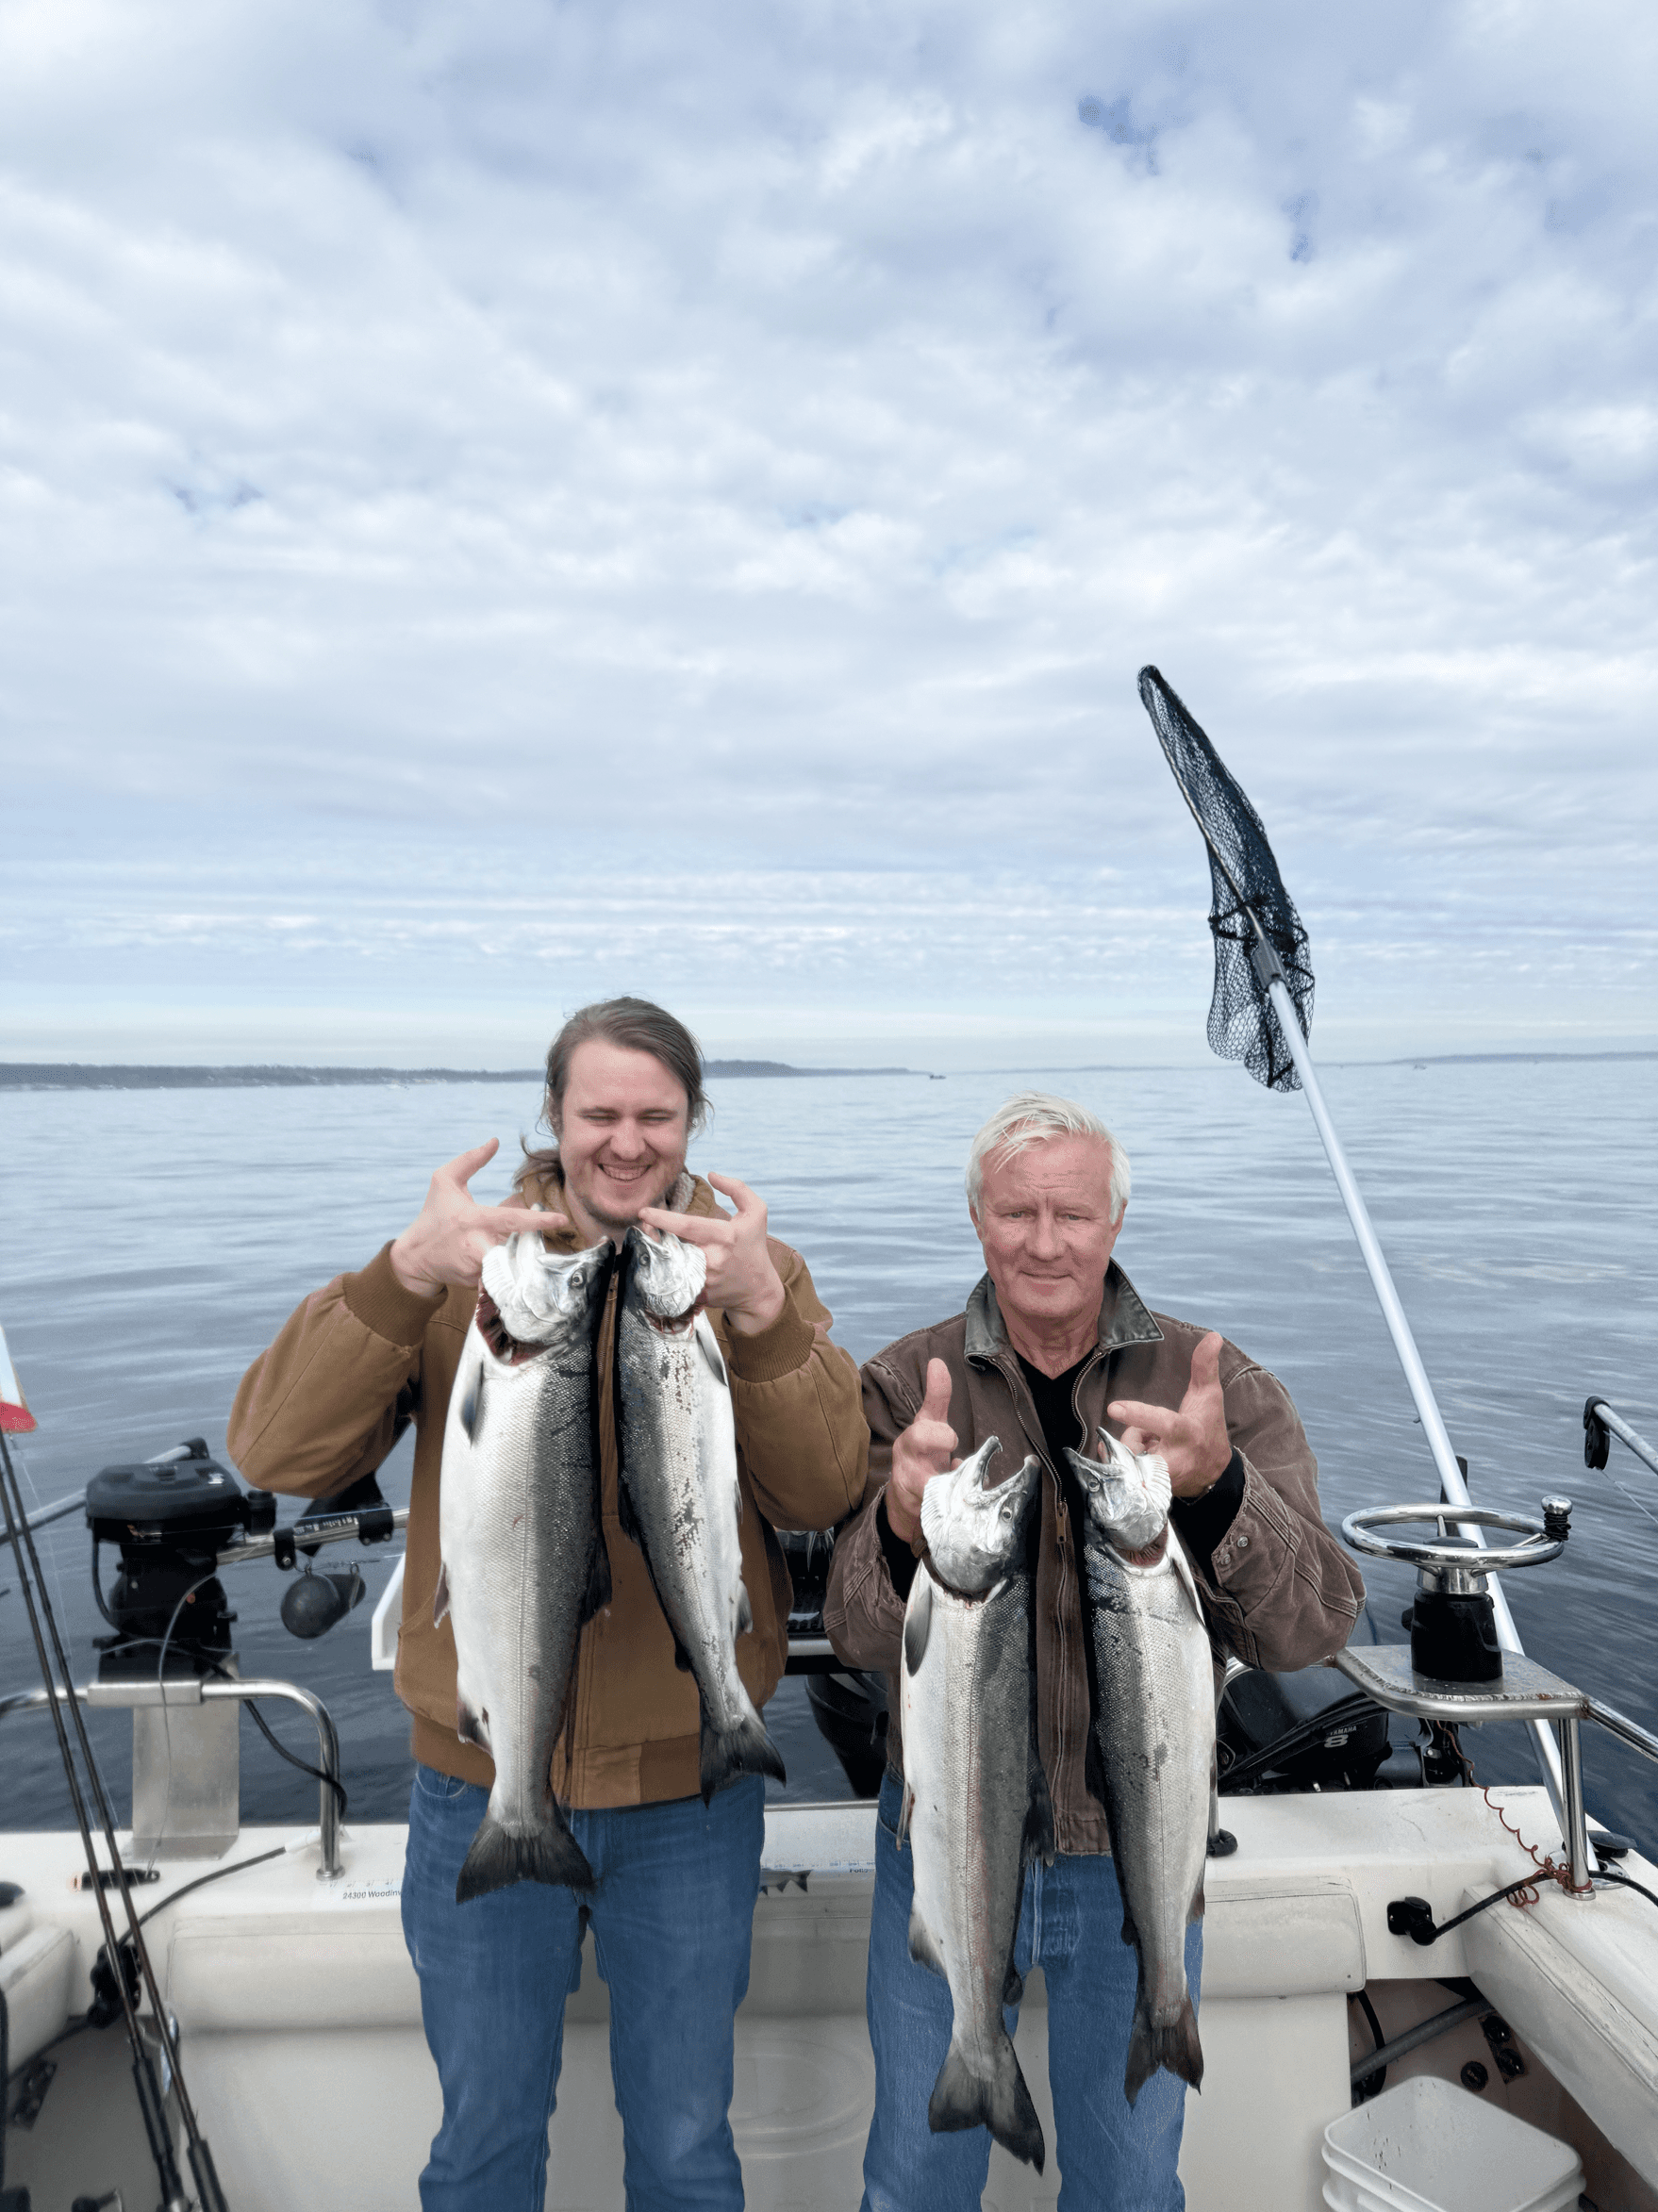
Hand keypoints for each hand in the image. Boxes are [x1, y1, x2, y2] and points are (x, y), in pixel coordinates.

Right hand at [388, 1141, 569, 1296]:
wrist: (414, 1258)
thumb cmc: (433, 1216)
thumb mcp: (444, 1181)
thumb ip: (470, 1160)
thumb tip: (495, 1141)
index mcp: (475, 1220)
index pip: (513, 1220)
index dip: (539, 1220)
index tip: (562, 1219)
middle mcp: (478, 1246)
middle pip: (518, 1248)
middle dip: (533, 1247)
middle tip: (544, 1241)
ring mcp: (478, 1268)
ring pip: (512, 1260)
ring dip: (518, 1253)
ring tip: (510, 1249)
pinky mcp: (478, 1284)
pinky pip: (501, 1272)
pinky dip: (504, 1264)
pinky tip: (495, 1260)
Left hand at [636, 1174, 785, 1335]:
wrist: (758, 1290)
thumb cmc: (754, 1246)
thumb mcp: (756, 1212)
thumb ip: (737, 1188)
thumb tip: (711, 1175)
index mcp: (725, 1235)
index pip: (687, 1226)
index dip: (663, 1218)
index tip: (644, 1212)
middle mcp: (713, 1258)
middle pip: (672, 1246)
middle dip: (652, 1235)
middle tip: (644, 1227)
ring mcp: (704, 1279)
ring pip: (670, 1263)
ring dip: (657, 1252)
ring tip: (652, 1242)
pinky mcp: (697, 1294)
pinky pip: (674, 1280)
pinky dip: (666, 1269)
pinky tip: (663, 1262)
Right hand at [885, 1359, 960, 1544]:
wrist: (904, 1499)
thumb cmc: (922, 1454)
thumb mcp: (929, 1424)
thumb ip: (937, 1396)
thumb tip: (938, 1362)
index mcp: (913, 1441)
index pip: (921, 1434)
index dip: (939, 1436)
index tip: (953, 1439)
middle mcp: (908, 1466)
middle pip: (918, 1467)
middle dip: (940, 1463)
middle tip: (955, 1461)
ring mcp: (911, 1492)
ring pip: (930, 1494)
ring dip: (950, 1489)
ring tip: (960, 1485)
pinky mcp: (918, 1515)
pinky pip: (939, 1513)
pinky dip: (953, 1508)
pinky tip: (959, 1502)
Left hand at [1107, 1332, 1231, 1499]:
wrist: (1213, 1474)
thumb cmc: (1207, 1428)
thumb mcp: (1210, 1397)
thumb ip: (1205, 1367)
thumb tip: (1213, 1335)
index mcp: (1187, 1432)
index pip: (1162, 1422)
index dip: (1138, 1415)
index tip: (1113, 1407)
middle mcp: (1174, 1459)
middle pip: (1133, 1446)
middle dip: (1132, 1438)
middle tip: (1150, 1438)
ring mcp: (1160, 1479)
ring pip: (1126, 1456)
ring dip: (1134, 1446)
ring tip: (1156, 1447)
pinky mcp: (1149, 1490)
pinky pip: (1121, 1470)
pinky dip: (1128, 1460)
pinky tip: (1146, 1460)